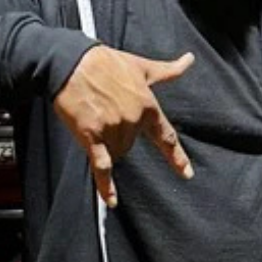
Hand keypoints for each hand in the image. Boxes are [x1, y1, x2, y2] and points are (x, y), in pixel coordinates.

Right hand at [54, 45, 193, 205]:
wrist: (71, 61)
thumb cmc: (105, 62)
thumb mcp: (141, 66)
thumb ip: (167, 70)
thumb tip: (190, 60)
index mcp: (148, 106)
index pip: (166, 137)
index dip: (177, 157)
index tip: (186, 174)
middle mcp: (133, 120)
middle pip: (131, 144)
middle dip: (120, 132)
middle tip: (106, 108)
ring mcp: (113, 129)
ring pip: (116, 151)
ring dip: (106, 142)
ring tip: (95, 116)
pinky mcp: (92, 135)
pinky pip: (102, 165)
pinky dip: (105, 185)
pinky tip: (111, 201)